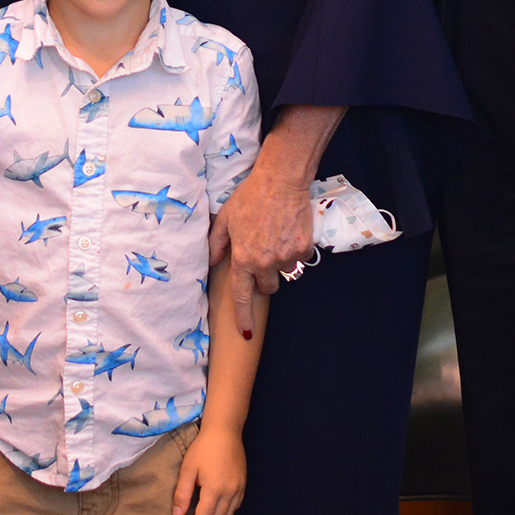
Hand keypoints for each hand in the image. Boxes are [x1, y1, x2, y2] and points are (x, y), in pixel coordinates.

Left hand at [173, 426, 246, 514]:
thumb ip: (182, 494)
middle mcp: (230, 492)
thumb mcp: (188, 469)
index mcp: (214, 489)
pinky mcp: (243, 484)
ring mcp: (239, 489)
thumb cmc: (203, 448)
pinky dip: (225, 513)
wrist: (224, 431)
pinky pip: (235, 506)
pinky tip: (216, 508)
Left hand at [211, 152, 315, 336]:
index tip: (246, 333)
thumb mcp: (225, 218)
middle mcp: (265, 262)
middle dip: (264, 278)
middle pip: (267, 288)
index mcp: (243, 258)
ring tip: (274, 236)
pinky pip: (300, 258)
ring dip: (280, 261)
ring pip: (284, 272)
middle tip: (262, 255)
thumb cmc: (249, 197)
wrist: (280, 181)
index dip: (244, 317)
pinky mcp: (303, 248)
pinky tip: (288, 230)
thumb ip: (216, 243)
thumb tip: (210, 262)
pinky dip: (295, 249)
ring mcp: (286, 256)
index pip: (242, 296)